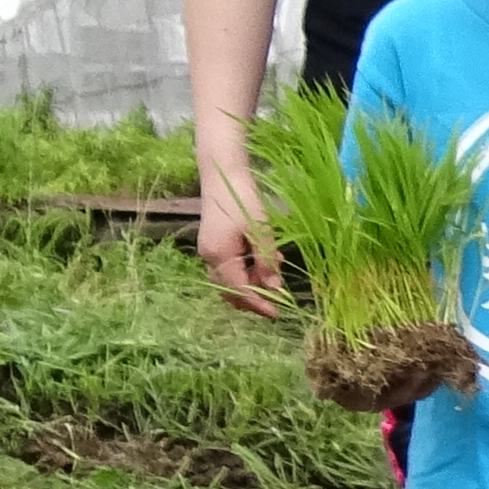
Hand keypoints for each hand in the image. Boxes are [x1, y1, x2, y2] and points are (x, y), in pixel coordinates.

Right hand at [199, 179, 283, 315]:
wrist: (223, 175)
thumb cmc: (242, 199)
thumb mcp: (260, 231)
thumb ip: (266, 261)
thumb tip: (274, 288)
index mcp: (219, 255)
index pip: (239, 290)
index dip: (258, 304)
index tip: (277, 314)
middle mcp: (209, 257)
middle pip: (231, 289)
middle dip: (255, 296)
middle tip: (279, 297)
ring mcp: (209, 251)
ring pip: (231, 279)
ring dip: (253, 281)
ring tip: (274, 269)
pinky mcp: (214, 245)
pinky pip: (231, 266)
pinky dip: (248, 269)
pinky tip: (265, 258)